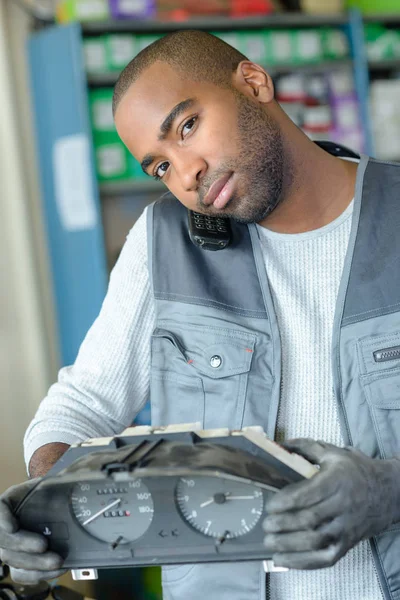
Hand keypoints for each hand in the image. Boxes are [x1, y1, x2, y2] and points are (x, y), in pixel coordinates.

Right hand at [0, 479, 65, 583]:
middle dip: (23, 544)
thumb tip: (75, 475)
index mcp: (9, 502)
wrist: (47, 507)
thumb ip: (57, 482)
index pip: (0, 510)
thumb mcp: (47, 485)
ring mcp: (8, 546)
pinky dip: (37, 575)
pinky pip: (20, 574)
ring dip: (34, 563)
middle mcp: (3, 525)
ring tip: (57, 561)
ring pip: (12, 559)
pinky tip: (56, 571)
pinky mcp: (17, 562)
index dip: (2, 518)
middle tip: (43, 545)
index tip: (12, 526)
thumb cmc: (46, 494)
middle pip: (4, 539)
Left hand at [262, 439, 399, 569]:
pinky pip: (325, 558)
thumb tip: (277, 446)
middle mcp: (342, 505)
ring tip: (269, 542)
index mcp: (336, 480)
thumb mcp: (332, 453)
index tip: (270, 505)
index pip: (308, 494)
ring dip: (289, 544)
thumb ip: (304, 448)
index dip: (286, 502)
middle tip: (266, 525)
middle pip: (310, 519)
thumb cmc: (354, 471)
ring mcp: (346, 527)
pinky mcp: (347, 544)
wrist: (388, 493)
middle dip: (283, 524)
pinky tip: (283, 559)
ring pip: (316, 541)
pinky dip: (303, 562)